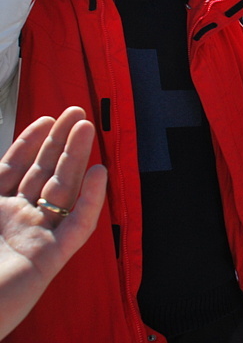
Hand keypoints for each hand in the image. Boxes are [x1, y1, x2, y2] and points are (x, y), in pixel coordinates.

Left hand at [0, 107, 107, 338]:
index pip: (13, 168)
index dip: (30, 142)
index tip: (45, 119)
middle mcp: (14, 220)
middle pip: (42, 173)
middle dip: (60, 142)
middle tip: (77, 115)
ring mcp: (34, 237)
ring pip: (62, 191)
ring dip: (76, 159)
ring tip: (87, 130)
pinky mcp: (50, 258)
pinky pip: (76, 226)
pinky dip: (90, 200)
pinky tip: (99, 175)